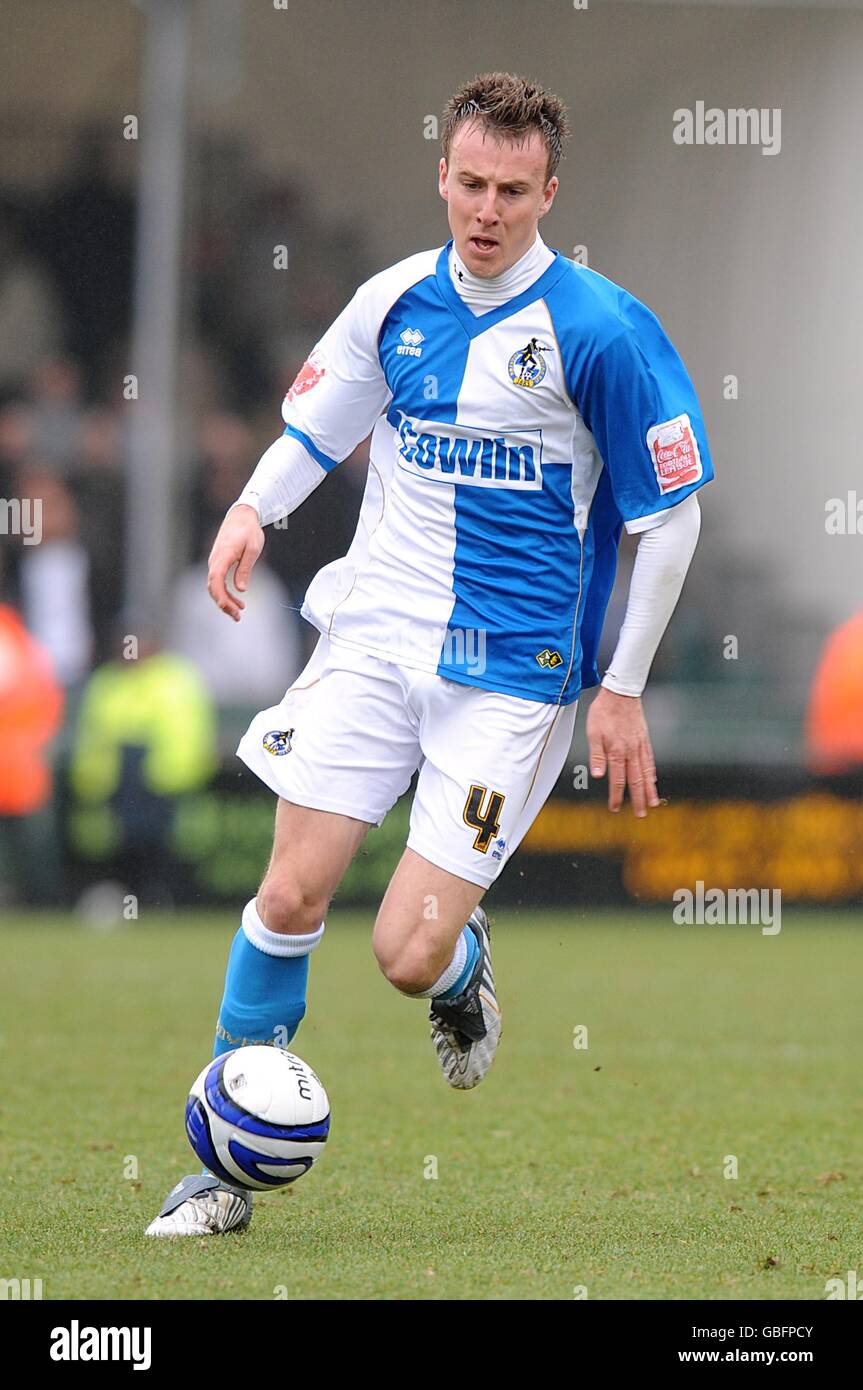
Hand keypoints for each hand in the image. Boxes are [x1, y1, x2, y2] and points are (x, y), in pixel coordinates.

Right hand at [206, 504, 263, 621]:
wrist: (242, 516)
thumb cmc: (249, 530)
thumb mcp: (253, 549)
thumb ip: (245, 568)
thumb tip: (240, 589)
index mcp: (223, 555)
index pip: (216, 579)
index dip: (219, 595)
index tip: (228, 607)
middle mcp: (215, 560)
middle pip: (213, 587)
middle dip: (223, 604)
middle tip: (238, 616)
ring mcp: (215, 562)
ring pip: (215, 586)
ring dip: (225, 600)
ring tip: (239, 612)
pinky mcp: (219, 563)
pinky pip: (219, 581)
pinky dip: (226, 592)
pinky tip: (237, 600)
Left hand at [586, 686, 659, 817]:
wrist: (621, 692)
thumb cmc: (604, 711)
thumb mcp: (593, 732)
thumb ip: (597, 755)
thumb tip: (598, 776)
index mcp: (617, 751)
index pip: (618, 779)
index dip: (617, 795)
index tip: (615, 808)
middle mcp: (631, 751)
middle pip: (636, 780)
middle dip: (639, 799)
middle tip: (641, 814)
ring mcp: (640, 745)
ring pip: (646, 772)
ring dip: (649, 789)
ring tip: (653, 803)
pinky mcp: (644, 739)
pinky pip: (650, 760)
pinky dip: (652, 772)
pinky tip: (653, 780)